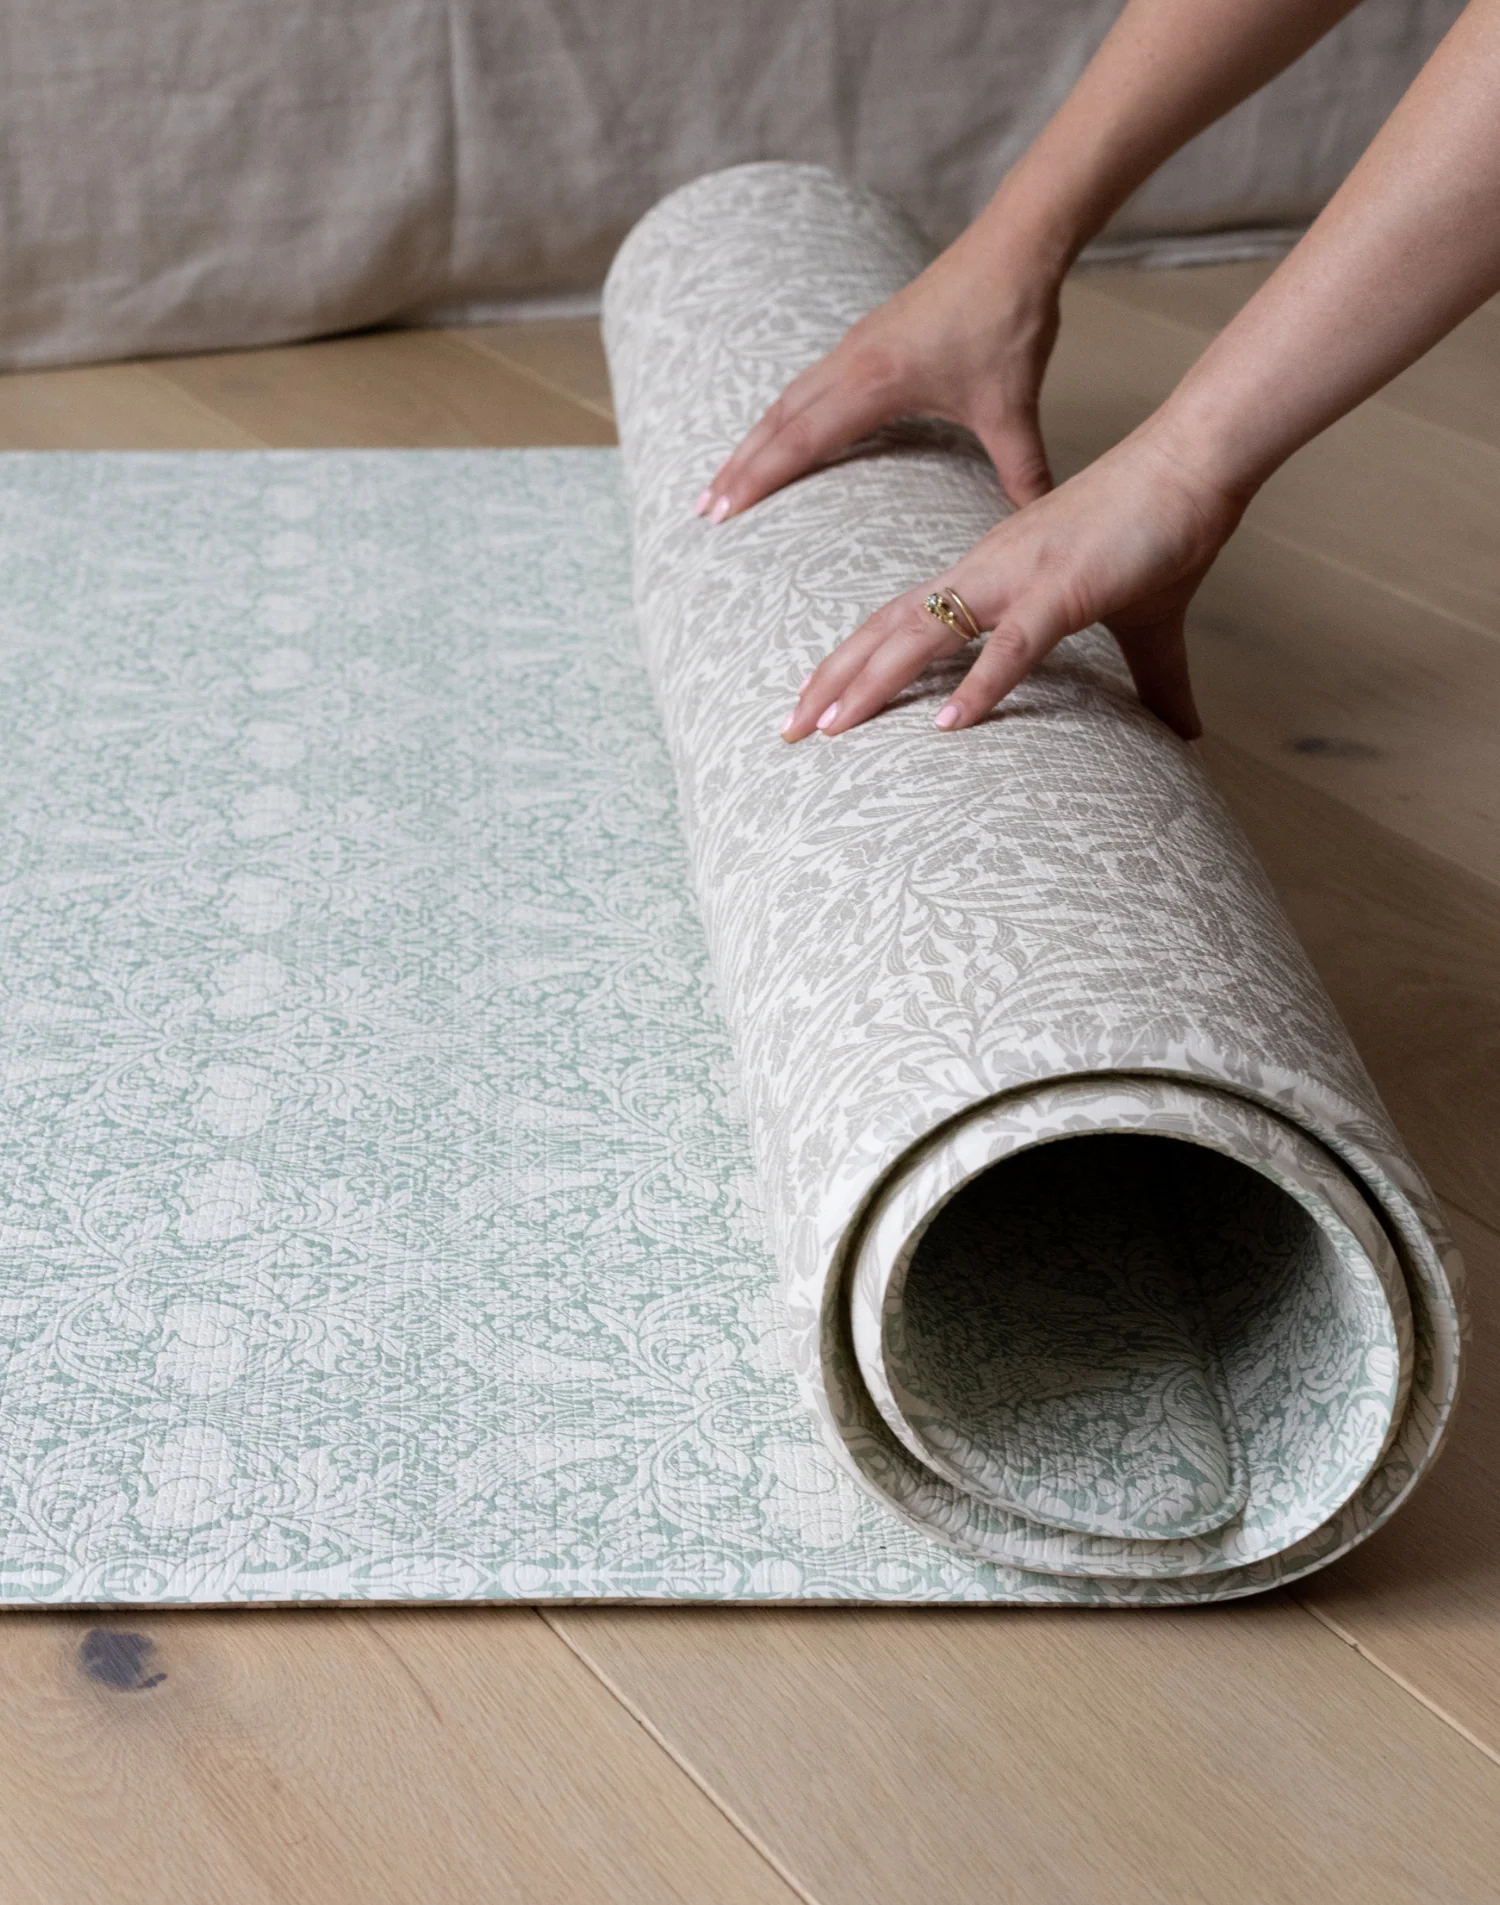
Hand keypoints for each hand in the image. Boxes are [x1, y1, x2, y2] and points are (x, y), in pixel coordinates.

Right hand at [696, 216, 1066, 522]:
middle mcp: (851, 361)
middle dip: (738, 468)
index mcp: (874, 381)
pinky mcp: (867, 337)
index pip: (801, 439)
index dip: (758, 479)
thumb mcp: (1014, 408)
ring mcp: (855, 345)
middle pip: (776, 420)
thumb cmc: (1008, 319)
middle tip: (702, 509)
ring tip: (727, 478)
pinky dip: (783, 414)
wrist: (1016, 245)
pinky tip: (780, 432)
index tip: (723, 513)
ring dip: (754, 440)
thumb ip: (1021, 471)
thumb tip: (1038, 522)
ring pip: (787, 399)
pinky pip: (808, 383)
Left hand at [779, 425, 1248, 744]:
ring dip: (874, 683)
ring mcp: (1019, 578)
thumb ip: (1155, 680)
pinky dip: (977, 686)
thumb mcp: (1147, 624)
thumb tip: (1183, 730)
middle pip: (888, 628)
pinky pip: (1012, 646)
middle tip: (786, 731)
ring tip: (830, 730)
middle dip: (833, 680)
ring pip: (925, 634)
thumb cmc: (1166, 533)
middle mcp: (985, 570)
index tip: (813, 705)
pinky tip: (946, 727)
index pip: (900, 619)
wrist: (1198, 465)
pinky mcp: (1065, 591)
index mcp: (988, 571)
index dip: (852, 661)